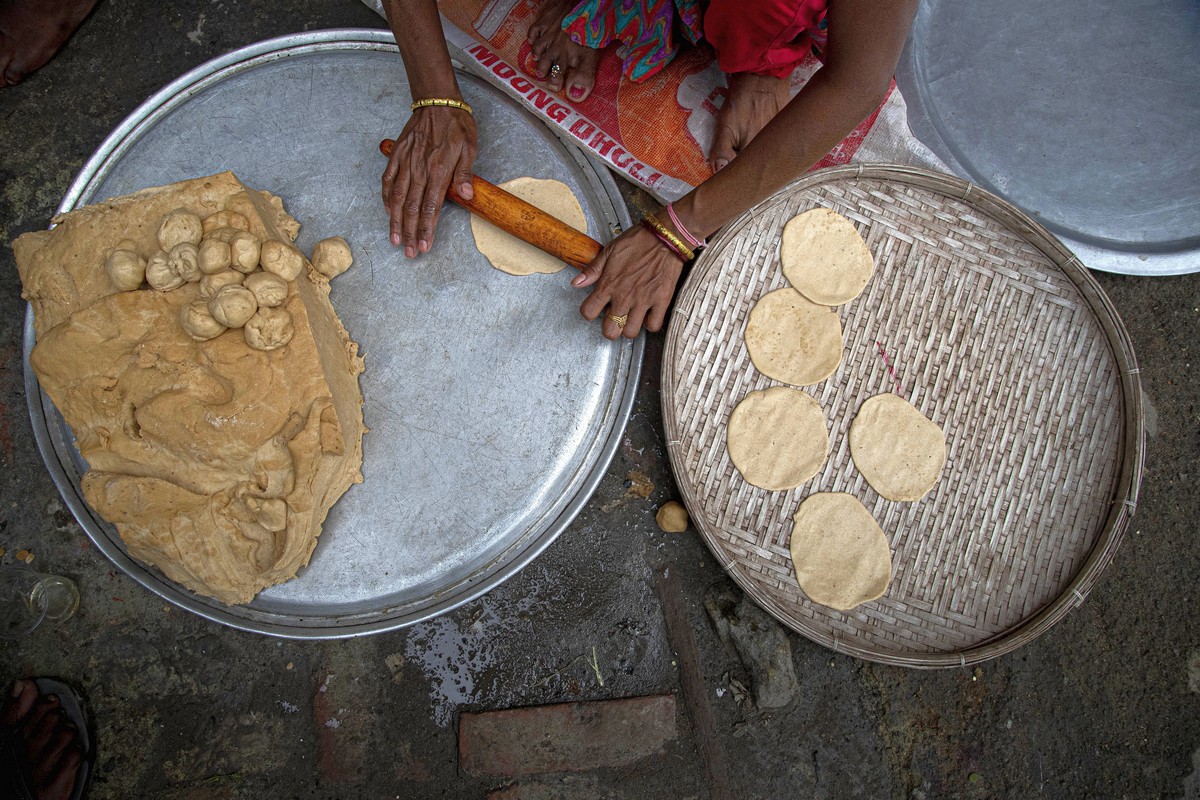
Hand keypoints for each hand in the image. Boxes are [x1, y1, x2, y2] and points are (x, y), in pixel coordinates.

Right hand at [381, 106, 477, 257]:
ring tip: (395, 240)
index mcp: (438, 169)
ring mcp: (405, 162)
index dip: (426, 229)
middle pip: (411, 208)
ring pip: (396, 198)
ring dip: (395, 221)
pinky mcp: (396, 155)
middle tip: (409, 252)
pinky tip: (386, 212)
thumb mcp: (470, 147)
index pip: (430, 207)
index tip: (425, 246)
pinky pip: (388, 180)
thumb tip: (466, 194)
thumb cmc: (456, 124)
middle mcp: (419, 169)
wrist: (436, 100)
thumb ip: (465, 173)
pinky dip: (385, 198)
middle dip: (410, 233)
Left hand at [573, 224, 685, 339]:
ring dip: (629, 328)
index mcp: (609, 284)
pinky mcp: (661, 301)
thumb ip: (593, 270)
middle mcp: (624, 296)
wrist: (665, 237)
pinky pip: (654, 326)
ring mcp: (643, 300)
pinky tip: (648, 315)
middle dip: (610, 327)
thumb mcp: (610, 251)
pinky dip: (650, 324)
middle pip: (610, 330)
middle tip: (614, 319)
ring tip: (631, 318)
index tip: (595, 308)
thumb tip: (576, 283)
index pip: (588, 312)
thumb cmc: (638, 241)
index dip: (589, 312)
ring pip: (630, 332)